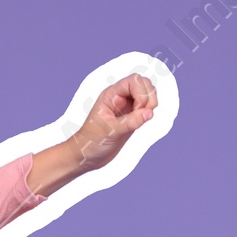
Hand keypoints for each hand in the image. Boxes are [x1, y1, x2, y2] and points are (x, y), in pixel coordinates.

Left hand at [28, 72, 157, 195]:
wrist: (86, 156)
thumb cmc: (90, 142)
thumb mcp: (109, 131)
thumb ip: (130, 122)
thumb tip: (150, 113)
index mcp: (111, 95)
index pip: (134, 80)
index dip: (141, 93)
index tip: (138, 110)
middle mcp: (120, 97)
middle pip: (144, 84)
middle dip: (149, 98)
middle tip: (142, 115)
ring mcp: (126, 106)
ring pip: (147, 94)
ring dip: (151, 104)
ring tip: (141, 119)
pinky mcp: (131, 117)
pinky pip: (146, 107)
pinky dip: (149, 112)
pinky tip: (140, 122)